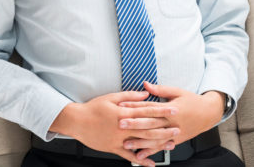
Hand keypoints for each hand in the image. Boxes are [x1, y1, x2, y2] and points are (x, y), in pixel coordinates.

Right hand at [51, 91, 178, 166]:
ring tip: (170, 143)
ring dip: (157, 143)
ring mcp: (118, 138)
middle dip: (164, 128)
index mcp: (123, 112)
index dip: (161, 110)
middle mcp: (122, 126)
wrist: (77, 121)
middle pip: (147, 127)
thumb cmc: (92, 108)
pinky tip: (151, 162)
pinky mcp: (113, 147)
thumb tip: (145, 94)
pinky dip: (141, 159)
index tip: (173, 110)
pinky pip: (129, 155)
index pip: (146, 111)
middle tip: (177, 128)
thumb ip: (129, 96)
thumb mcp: (110, 97)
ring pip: (141, 142)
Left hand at [119, 82, 224, 162]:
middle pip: (150, 123)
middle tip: (121, 125)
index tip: (122, 106)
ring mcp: (174, 133)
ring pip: (155, 138)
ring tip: (127, 144)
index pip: (149, 107)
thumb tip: (145, 84)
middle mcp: (171, 122)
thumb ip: (160, 89)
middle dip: (134, 124)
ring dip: (140, 142)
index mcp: (170, 109)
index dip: (135, 106)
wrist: (209, 113)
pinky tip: (141, 155)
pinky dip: (151, 152)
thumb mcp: (177, 91)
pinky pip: (162, 147)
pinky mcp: (176, 140)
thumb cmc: (192, 101)